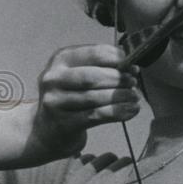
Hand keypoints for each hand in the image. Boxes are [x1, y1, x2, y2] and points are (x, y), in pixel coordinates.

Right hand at [27, 44, 140, 161]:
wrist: (48, 129)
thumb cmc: (71, 97)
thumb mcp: (80, 75)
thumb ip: (102, 67)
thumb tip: (131, 67)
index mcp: (61, 59)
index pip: (94, 54)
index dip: (118, 60)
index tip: (132, 66)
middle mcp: (54, 78)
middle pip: (93, 76)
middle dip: (118, 79)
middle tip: (133, 83)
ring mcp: (56, 101)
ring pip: (95, 97)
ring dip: (121, 96)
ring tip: (134, 97)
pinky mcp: (63, 122)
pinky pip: (97, 115)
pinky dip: (118, 112)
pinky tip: (131, 110)